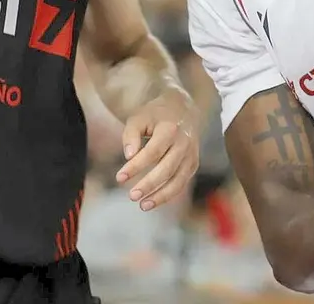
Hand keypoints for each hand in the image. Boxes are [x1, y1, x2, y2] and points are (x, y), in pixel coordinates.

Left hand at [116, 88, 200, 210]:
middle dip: (149, 185)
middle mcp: (184, 143)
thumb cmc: (155, 115)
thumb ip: (131, 135)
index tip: (119, 178)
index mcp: (170, 129)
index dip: (136, 166)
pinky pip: (182, 182)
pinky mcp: (193, 163)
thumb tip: (129, 156)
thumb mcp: (139, 117)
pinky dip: (169, 194)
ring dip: (161, 195)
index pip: (152, 152)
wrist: (184, 109)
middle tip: (132, 196)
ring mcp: (191, 154)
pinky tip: (153, 200)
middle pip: (167, 169)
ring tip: (143, 205)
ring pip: (178, 180)